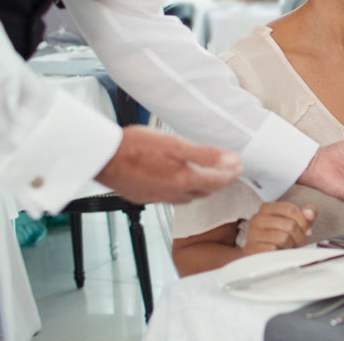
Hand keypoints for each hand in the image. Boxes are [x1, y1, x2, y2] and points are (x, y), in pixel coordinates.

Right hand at [96, 127, 240, 203]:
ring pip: (188, 197)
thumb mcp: (176, 144)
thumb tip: (232, 160)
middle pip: (205, 191)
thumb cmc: (136, 147)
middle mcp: (174, 193)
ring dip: (202, 189)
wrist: (103, 158)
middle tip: (228, 173)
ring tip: (208, 180)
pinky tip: (179, 185)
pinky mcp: (145, 197)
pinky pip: (171, 198)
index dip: (231, 174)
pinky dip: (182, 192)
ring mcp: (158, 197)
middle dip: (219, 182)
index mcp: (185, 180)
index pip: (217, 181)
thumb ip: (206, 155)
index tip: (239, 168)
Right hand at [243, 202, 316, 255]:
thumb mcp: (299, 223)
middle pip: (290, 224)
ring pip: (283, 238)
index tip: (304, 229)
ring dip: (290, 245)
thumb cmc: (284, 237)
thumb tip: (309, 213)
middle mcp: (257, 218)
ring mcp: (252, 234)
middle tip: (296, 241)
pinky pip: (274, 250)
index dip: (303, 221)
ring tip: (287, 246)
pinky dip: (280, 253)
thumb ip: (309, 213)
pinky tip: (278, 252)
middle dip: (298, 236)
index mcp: (267, 208)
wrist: (266, 257)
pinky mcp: (252, 249)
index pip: (290, 209)